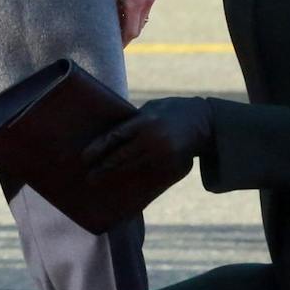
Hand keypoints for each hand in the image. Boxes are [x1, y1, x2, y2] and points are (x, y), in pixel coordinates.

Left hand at [81, 95, 211, 196]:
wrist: (205, 122)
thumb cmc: (173, 110)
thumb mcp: (152, 108)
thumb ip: (134, 121)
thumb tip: (112, 136)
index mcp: (145, 121)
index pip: (115, 137)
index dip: (98, 148)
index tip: (84, 158)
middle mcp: (152, 139)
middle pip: (121, 157)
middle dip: (103, 168)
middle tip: (89, 177)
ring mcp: (162, 154)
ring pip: (132, 167)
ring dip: (116, 174)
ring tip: (101, 180)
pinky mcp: (170, 165)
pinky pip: (148, 172)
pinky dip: (135, 176)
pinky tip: (124, 180)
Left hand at [114, 0, 159, 45]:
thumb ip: (110, 4)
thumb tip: (107, 20)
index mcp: (133, 3)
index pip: (130, 32)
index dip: (123, 42)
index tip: (115, 48)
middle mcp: (145, 2)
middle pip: (137, 29)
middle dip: (126, 36)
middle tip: (114, 40)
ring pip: (142, 19)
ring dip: (132, 25)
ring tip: (119, 25)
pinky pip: (145, 8)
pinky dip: (137, 14)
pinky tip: (126, 11)